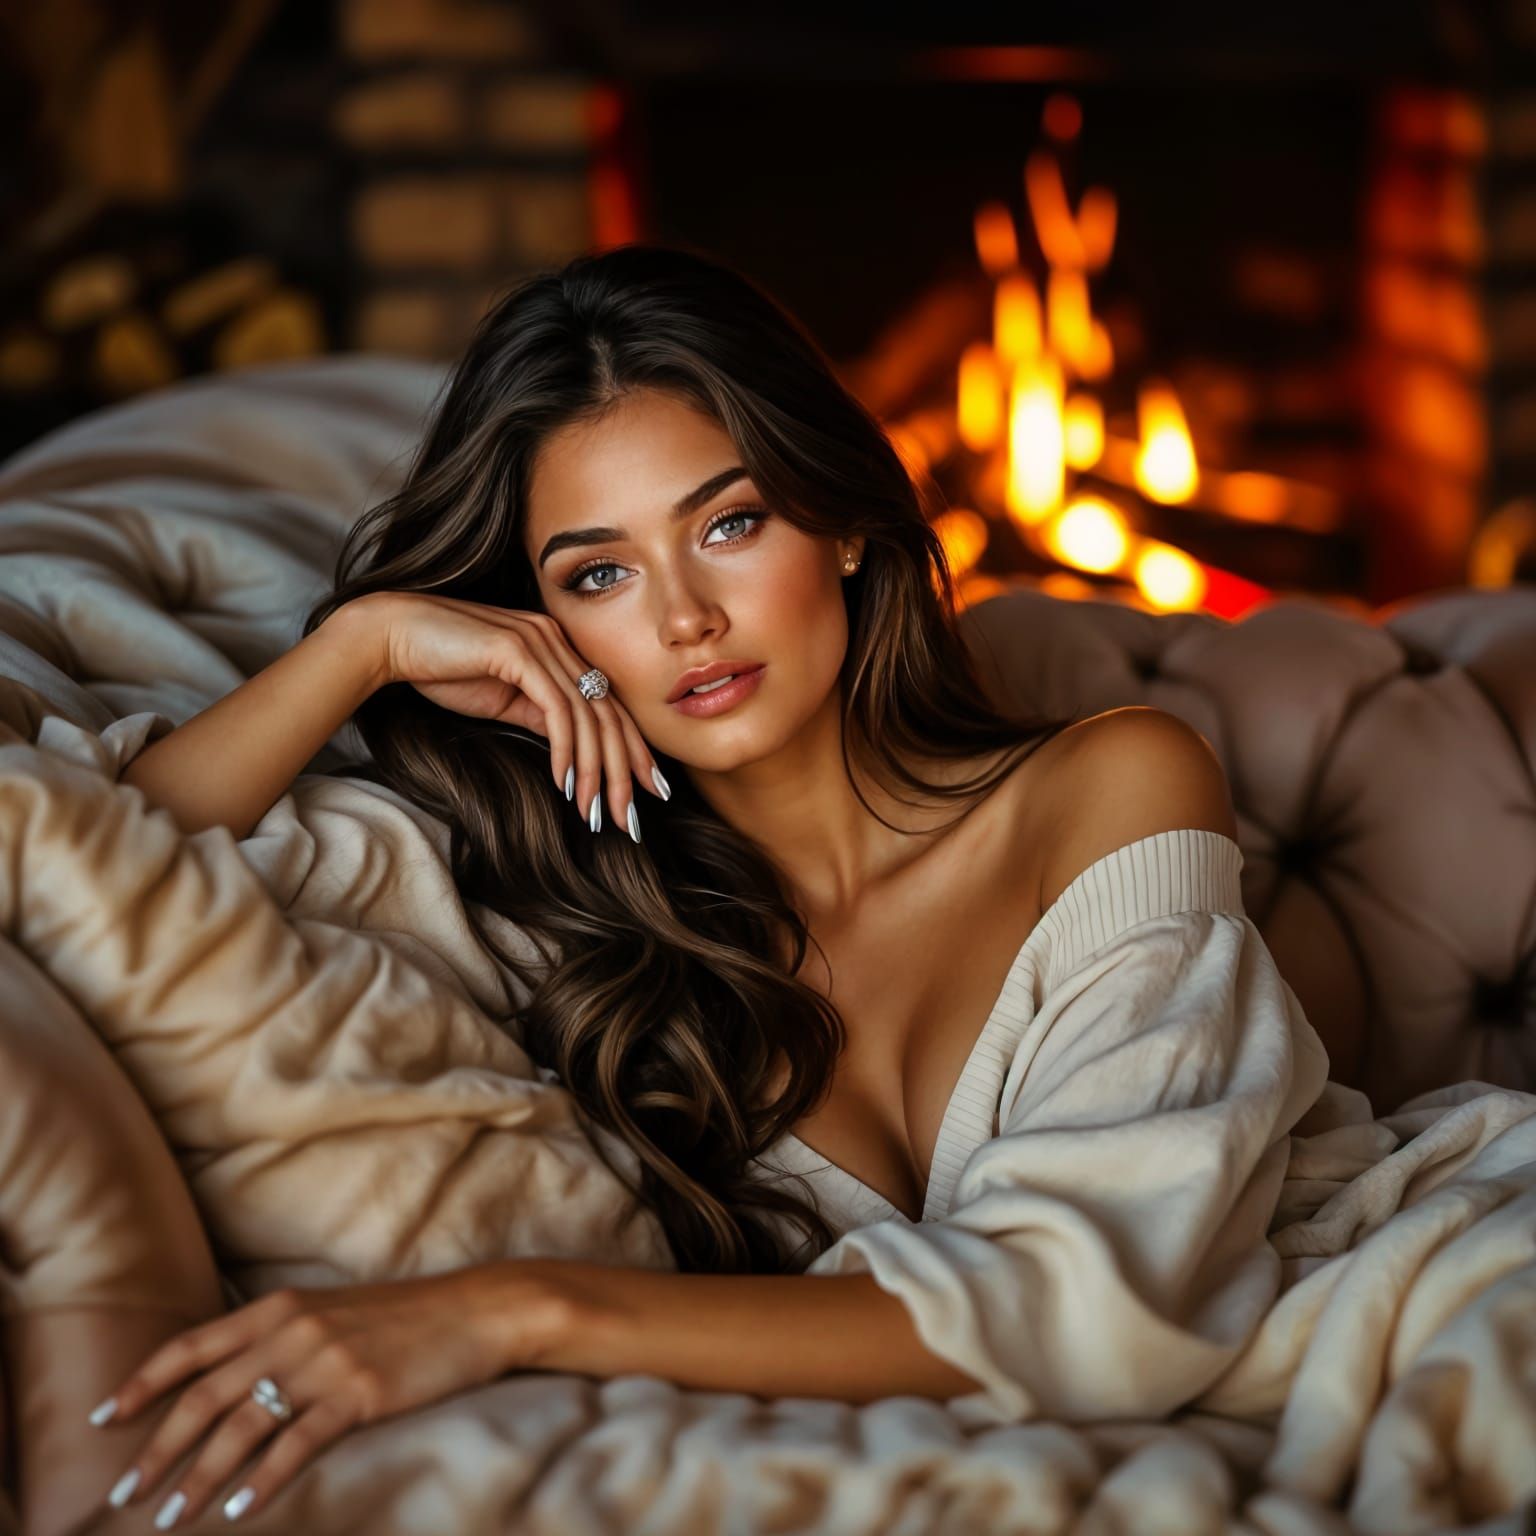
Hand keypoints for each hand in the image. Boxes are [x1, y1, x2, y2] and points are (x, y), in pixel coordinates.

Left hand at [88, 1267, 565, 1526]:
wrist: (477, 1311)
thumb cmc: (407, 1317)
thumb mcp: (333, 1313)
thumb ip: (281, 1337)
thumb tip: (231, 1380)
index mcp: (281, 1307)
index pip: (192, 1346)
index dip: (143, 1383)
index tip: (105, 1419)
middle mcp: (294, 1330)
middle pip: (205, 1395)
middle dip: (158, 1448)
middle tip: (125, 1493)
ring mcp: (326, 1361)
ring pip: (242, 1426)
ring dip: (198, 1478)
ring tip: (172, 1517)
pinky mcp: (360, 1392)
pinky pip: (298, 1444)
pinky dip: (263, 1480)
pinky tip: (242, 1509)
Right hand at [362, 591, 668, 830]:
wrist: (391, 637)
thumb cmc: (441, 668)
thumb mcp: (502, 698)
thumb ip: (539, 714)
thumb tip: (571, 749)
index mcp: (558, 648)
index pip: (609, 705)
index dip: (633, 750)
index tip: (648, 790)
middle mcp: (558, 640)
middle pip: (609, 713)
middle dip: (626, 770)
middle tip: (630, 817)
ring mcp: (541, 641)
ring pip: (588, 716)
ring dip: (596, 771)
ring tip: (595, 811)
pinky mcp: (520, 651)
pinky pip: (557, 709)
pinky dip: (566, 750)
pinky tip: (567, 783)